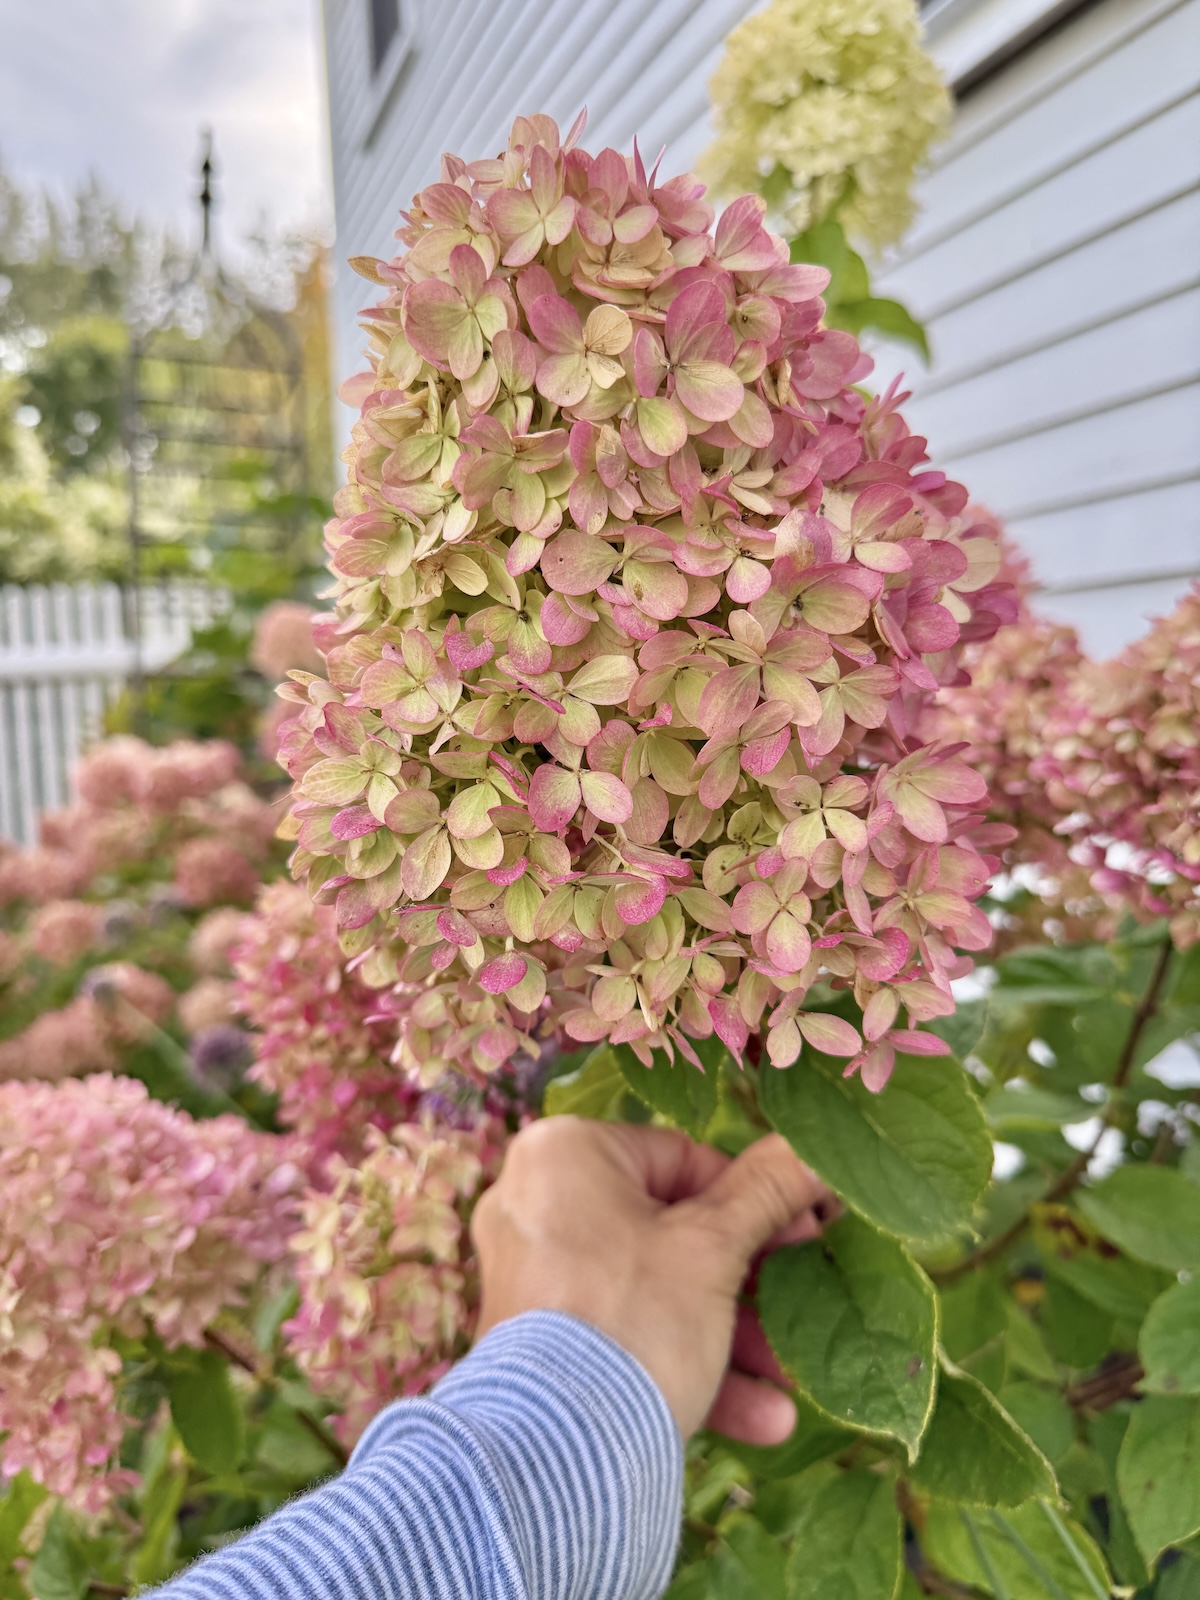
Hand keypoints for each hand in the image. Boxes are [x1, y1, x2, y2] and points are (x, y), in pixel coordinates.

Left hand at [471, 1116, 831, 1443]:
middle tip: (801, 1299)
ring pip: (652, 1292)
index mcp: (564, 1153)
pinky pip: (621, 1337)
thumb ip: (766, 1192)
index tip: (806, 1231)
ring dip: (730, 1335)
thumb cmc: (634, 1319)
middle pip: (669, 1231)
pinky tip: (762, 1417)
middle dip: (746, 1280)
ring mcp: (532, 1279)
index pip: (681, 1159)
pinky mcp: (536, 1346)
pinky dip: (685, 1365)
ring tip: (788, 1375)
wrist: (559, 1457)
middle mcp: (533, 1205)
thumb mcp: (714, 1248)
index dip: (753, 1199)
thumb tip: (811, 1151)